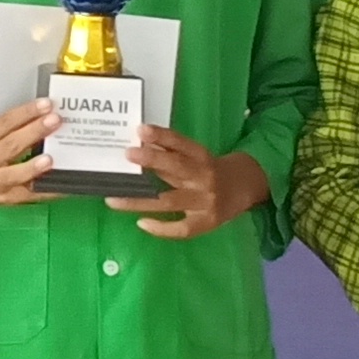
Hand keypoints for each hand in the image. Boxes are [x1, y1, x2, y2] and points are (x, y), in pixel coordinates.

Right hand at [0, 99, 55, 207]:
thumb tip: (33, 114)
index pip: (4, 124)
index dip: (25, 113)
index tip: (45, 104)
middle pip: (12, 146)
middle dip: (35, 132)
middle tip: (55, 120)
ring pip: (17, 174)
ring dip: (36, 167)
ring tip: (53, 158)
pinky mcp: (2, 198)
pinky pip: (26, 195)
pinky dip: (45, 191)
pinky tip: (62, 185)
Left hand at [114, 130, 267, 240]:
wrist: (244, 189)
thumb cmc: (209, 171)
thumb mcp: (195, 157)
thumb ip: (171, 153)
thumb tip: (140, 144)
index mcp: (203, 157)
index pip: (182, 144)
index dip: (163, 136)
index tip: (140, 130)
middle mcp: (205, 178)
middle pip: (177, 168)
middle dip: (152, 161)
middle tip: (127, 154)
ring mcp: (205, 202)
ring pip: (170, 201)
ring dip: (140, 200)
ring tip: (114, 199)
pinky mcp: (205, 223)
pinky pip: (181, 229)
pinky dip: (161, 228)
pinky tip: (141, 223)